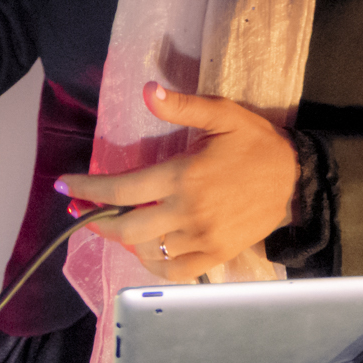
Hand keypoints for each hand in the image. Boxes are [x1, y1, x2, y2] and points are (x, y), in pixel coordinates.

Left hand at [59, 83, 299, 281]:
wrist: (298, 179)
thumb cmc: (256, 143)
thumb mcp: (223, 114)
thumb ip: (183, 105)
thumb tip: (149, 90)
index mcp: (183, 176)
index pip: (121, 190)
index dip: (88, 190)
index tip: (64, 187)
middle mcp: (187, 212)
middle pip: (126, 229)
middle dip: (96, 221)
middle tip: (81, 210)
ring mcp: (202, 239)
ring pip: (146, 251)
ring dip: (124, 240)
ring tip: (115, 224)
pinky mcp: (216, 255)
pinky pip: (173, 272)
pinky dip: (152, 264)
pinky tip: (146, 248)